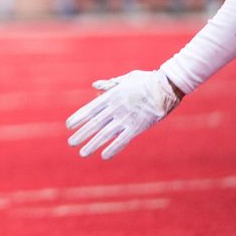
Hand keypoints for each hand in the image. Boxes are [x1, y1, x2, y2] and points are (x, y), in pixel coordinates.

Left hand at [65, 69, 180, 158]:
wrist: (167, 86)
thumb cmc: (146, 81)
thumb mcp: (126, 79)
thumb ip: (110, 85)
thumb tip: (95, 85)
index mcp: (111, 96)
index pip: (90, 109)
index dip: (78, 118)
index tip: (68, 126)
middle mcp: (115, 108)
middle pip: (94, 124)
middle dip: (81, 134)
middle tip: (70, 143)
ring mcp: (126, 118)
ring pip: (105, 134)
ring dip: (92, 144)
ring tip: (82, 153)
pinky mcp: (138, 127)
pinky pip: (123, 140)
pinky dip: (113, 148)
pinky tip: (104, 156)